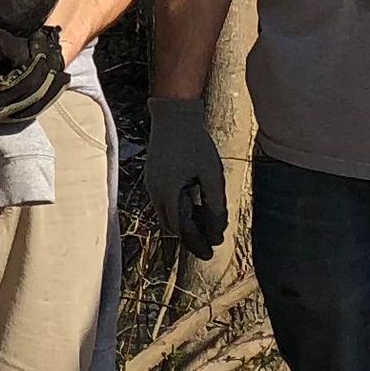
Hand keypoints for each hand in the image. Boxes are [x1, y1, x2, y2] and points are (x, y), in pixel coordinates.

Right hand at [143, 92, 227, 255]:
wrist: (173, 116)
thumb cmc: (194, 143)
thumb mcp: (211, 174)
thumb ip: (214, 203)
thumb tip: (217, 230)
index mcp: (169, 194)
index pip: (182, 229)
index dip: (197, 243)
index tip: (210, 254)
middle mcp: (156, 192)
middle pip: (172, 226)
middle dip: (190, 237)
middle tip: (209, 242)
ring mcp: (152, 184)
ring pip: (167, 215)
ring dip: (184, 223)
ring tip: (205, 225)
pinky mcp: (154, 177)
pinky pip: (165, 202)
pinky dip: (179, 210)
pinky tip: (194, 206)